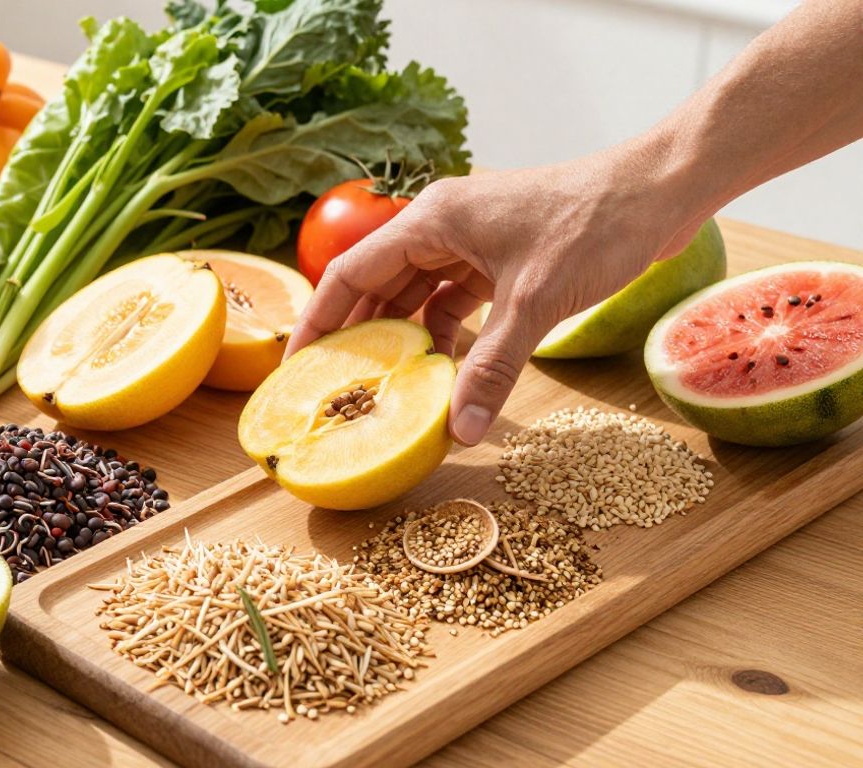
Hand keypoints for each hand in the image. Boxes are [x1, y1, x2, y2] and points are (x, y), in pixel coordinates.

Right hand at [285, 147, 700, 445]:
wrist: (659, 190)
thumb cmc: (594, 225)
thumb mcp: (535, 303)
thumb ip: (492, 369)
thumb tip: (462, 432)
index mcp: (430, 221)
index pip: (350, 273)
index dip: (318, 321)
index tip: (296, 366)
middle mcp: (440, 226)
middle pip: (377, 286)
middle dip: (357, 336)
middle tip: (335, 388)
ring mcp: (470, 239)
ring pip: (416, 294)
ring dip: (404, 338)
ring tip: (385, 387)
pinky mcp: (500, 255)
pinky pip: (454, 297)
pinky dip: (447, 333)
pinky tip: (444, 368)